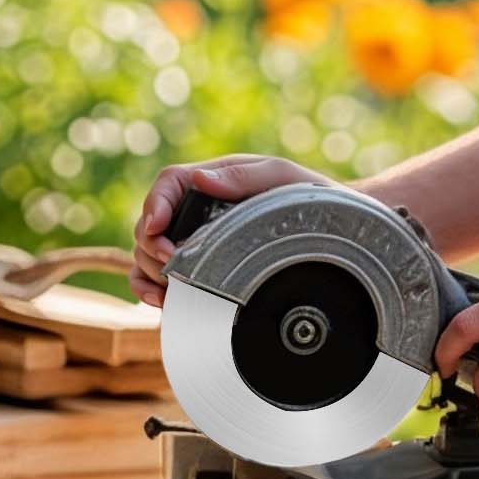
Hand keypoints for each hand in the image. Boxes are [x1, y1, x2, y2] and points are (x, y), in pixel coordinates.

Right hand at [130, 155, 341, 305]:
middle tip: (173, 263)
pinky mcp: (196, 272)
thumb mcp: (281, 178)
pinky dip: (149, 290)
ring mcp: (193, 243)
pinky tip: (162, 301)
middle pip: (149, 224)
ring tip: (169, 287)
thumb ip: (243, 177)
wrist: (332, 231)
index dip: (154, 205)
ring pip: (147, 255)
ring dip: (149, 271)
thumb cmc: (308, 197)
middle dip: (152, 246)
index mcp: (211, 182)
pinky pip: (155, 280)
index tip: (156, 228)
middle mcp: (196, 212)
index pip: (167, 185)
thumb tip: (199, 179)